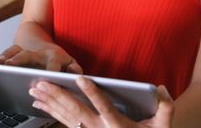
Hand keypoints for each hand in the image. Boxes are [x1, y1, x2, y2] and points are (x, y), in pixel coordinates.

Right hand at [0, 44, 82, 72]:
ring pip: (13, 52)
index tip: (49, 76)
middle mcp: (37, 53)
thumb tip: (76, 73)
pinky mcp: (12, 55)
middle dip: (19, 60)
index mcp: (53, 56)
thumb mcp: (70, 64)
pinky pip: (1, 55)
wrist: (41, 40)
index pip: (53, 62)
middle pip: (28, 55)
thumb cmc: (58, 60)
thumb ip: (74, 69)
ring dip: (5, 57)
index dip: (51, 69)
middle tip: (11, 65)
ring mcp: (23, 52)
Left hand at [29, 77, 173, 127]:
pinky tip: (38, 104)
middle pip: (75, 110)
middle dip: (57, 95)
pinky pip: (63, 122)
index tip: (81, 78)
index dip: (92, 92)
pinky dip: (50, 112)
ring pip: (65, 116)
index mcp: (116, 125)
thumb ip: (166, 108)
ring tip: (34, 90)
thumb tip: (162, 89)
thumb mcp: (161, 127)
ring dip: (49, 102)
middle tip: (42, 83)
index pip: (103, 106)